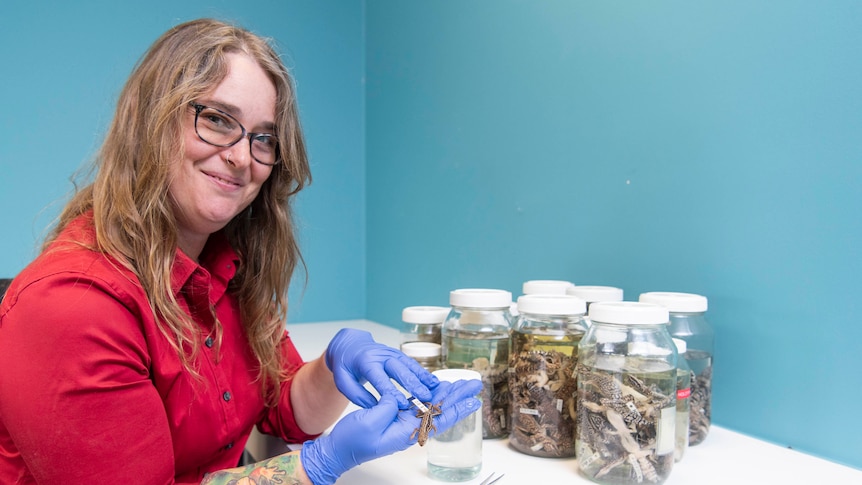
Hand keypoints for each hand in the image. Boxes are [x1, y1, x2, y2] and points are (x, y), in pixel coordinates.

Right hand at [300, 377, 481, 484]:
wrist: (338, 450)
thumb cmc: (352, 440)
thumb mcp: (369, 422)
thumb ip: (387, 407)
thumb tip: (398, 396)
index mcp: (405, 431)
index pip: (438, 418)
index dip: (456, 408)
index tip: (473, 400)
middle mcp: (409, 428)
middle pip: (440, 411)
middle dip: (458, 397)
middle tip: (474, 385)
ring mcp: (403, 424)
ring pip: (431, 407)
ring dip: (447, 395)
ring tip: (461, 384)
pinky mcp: (395, 419)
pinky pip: (418, 406)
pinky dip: (429, 396)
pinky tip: (437, 390)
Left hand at [324, 328, 435, 407]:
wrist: (350, 346)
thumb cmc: (346, 366)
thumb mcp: (344, 382)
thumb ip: (358, 396)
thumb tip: (376, 408)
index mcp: (365, 362)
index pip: (380, 378)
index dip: (392, 391)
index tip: (402, 404)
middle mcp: (381, 355)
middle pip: (399, 370)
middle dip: (413, 384)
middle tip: (425, 397)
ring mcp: (391, 353)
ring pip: (409, 365)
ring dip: (422, 378)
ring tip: (434, 390)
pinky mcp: (398, 355)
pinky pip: (412, 363)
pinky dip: (423, 373)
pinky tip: (433, 382)